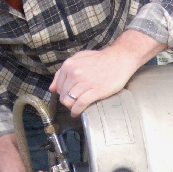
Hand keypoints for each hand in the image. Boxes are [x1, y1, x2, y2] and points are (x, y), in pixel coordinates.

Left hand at [49, 30, 165, 116]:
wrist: (120, 58)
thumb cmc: (100, 59)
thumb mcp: (78, 59)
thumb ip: (63, 72)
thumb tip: (52, 88)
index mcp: (69, 66)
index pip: (58, 87)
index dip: (62, 94)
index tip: (68, 96)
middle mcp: (74, 73)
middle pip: (63, 96)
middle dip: (67, 102)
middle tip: (73, 103)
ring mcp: (84, 82)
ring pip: (69, 101)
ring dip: (71, 108)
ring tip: (75, 109)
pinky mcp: (95, 90)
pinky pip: (80, 104)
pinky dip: (77, 111)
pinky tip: (78, 113)